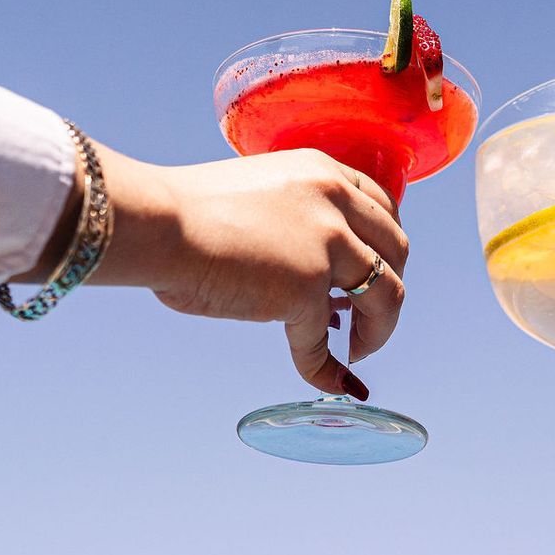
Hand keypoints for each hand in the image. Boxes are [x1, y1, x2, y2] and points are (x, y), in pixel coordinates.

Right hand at [39, 145, 408, 396]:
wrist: (158, 223)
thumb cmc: (187, 212)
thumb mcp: (262, 196)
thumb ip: (298, 223)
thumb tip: (322, 285)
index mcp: (323, 171)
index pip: (383, 207)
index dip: (386, 244)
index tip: (377, 268)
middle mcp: (335, 201)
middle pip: (396, 250)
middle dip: (390, 285)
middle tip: (368, 315)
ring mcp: (326, 246)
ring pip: (387, 295)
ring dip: (379, 329)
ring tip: (359, 350)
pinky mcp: (304, 291)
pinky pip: (323, 345)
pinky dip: (331, 370)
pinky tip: (335, 384)